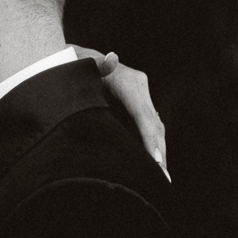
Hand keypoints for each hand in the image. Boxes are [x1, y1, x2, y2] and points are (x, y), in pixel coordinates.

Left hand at [77, 47, 169, 175]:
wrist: (75, 60)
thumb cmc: (75, 68)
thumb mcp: (81, 68)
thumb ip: (98, 66)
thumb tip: (111, 58)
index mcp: (129, 82)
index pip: (143, 114)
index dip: (149, 138)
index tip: (155, 160)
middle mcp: (139, 87)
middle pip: (154, 123)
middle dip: (158, 151)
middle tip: (162, 178)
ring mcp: (140, 97)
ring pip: (154, 127)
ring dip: (158, 152)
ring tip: (161, 177)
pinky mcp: (136, 105)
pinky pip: (147, 128)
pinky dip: (151, 146)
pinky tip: (153, 166)